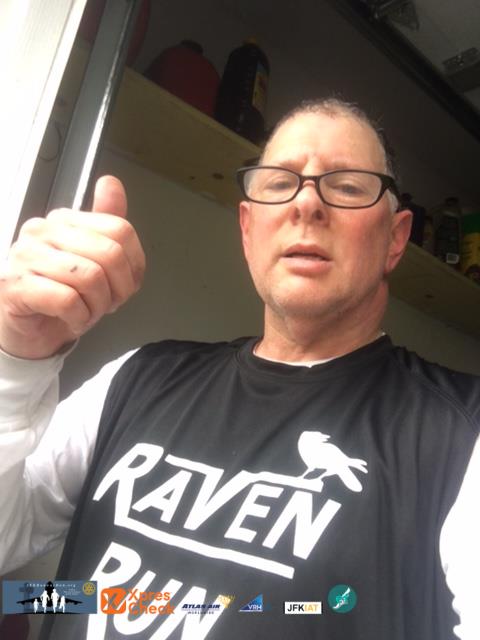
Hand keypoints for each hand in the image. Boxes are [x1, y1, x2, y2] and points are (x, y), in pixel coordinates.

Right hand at [0, 175, 144, 358]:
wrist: (26, 328)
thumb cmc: (61, 294)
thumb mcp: (93, 259)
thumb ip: (107, 224)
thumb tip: (110, 183)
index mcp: (64, 220)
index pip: (120, 230)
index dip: (134, 265)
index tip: (125, 284)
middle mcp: (42, 231)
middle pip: (110, 253)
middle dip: (119, 288)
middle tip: (108, 303)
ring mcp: (26, 257)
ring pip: (91, 278)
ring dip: (98, 306)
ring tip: (88, 312)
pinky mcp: (16, 286)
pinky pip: (68, 300)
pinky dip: (80, 317)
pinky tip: (73, 320)